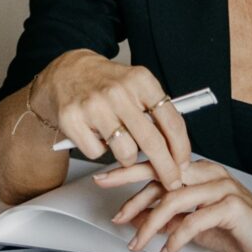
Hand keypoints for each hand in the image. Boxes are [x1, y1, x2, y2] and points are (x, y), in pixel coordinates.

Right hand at [30, 52, 194, 188]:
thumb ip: (157, 110)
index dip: (181, 149)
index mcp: (140, 80)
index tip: (183, 163)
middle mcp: (118, 92)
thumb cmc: (107, 83)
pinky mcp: (73, 119)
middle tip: (171, 180)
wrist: (68, 72)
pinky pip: (97, 153)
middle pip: (152, 142)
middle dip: (165, 168)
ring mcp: (94, 106)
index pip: (171, 121)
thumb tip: (178, 146)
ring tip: (122, 143)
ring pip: (125, 152)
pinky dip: (99, 150)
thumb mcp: (137, 85)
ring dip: (128, 157)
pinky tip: (97, 135)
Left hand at [102, 159, 251, 251]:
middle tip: (113, 213)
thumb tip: (142, 220)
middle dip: (131, 193)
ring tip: (139, 244)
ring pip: (174, 199)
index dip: (129, 172)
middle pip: (161, 175)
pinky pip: (194, 220)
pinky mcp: (232, 206)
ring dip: (151, 225)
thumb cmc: (243, 231)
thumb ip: (173, 218)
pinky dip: (176, 237)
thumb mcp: (199, 224)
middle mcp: (209, 174)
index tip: (104, 180)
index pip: (159, 166)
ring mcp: (222, 187)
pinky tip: (168, 251)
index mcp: (200, 172)